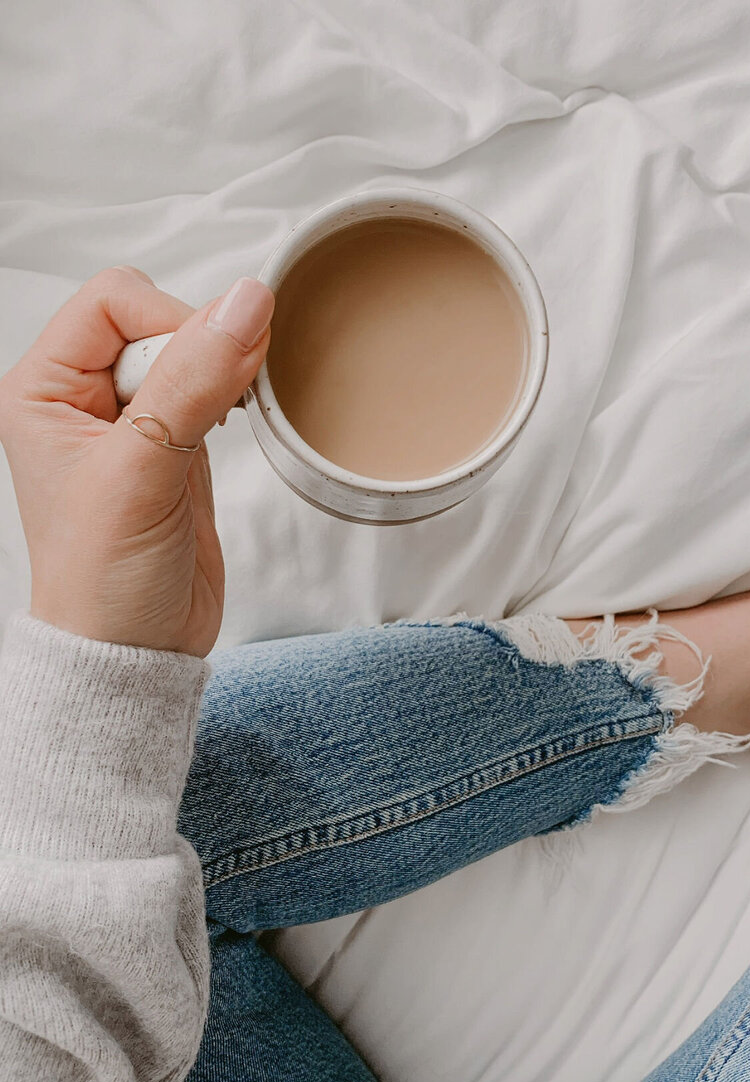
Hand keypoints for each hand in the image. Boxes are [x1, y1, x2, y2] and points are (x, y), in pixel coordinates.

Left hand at [0, 266, 273, 655]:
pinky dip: (233, 395)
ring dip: (221, 371)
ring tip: (222, 421)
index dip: (169, 320)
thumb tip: (245, 304)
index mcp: (44, 391)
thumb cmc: (103, 581)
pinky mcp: (177, 446)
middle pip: (156, 319)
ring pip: (189, 351)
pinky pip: (212, 388)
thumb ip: (193, 382)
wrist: (136, 651)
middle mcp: (84, 398)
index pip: (113, 302)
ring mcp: (133, 422)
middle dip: (199, 348)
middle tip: (214, 405)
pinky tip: (231, 424)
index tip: (207, 367)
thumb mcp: (141, 474)